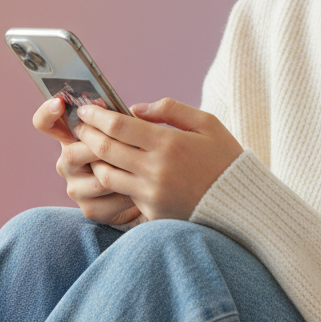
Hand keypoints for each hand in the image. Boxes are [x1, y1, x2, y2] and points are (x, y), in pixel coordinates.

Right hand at [32, 96, 141, 225]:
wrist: (147, 191)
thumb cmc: (135, 153)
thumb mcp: (128, 131)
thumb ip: (122, 120)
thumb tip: (128, 109)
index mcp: (73, 137)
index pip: (45, 124)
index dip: (46, 113)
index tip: (59, 103)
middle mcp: (67, 162)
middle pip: (71, 153)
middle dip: (102, 149)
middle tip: (127, 146)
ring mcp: (75, 187)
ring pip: (97, 179)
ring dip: (122, 173)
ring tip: (141, 169)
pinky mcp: (90, 209)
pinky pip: (110, 200)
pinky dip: (129, 194)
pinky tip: (139, 190)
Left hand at [74, 98, 243, 220]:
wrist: (240, 203)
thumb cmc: (224, 157)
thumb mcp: (206, 123)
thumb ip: (170, 110)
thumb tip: (134, 109)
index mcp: (169, 143)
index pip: (119, 127)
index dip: (96, 116)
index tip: (85, 108)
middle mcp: (156, 170)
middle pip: (106, 150)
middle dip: (87, 134)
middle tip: (79, 125)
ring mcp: (152, 194)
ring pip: (107, 175)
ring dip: (94, 160)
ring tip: (91, 147)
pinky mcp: (152, 212)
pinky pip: (123, 194)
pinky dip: (114, 180)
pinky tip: (112, 169)